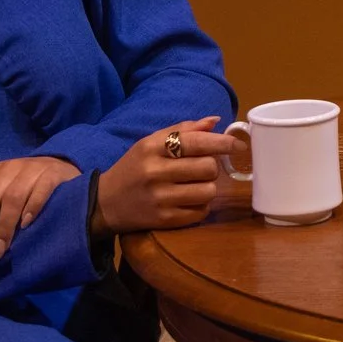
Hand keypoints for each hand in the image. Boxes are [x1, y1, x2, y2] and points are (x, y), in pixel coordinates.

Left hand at [0, 155, 80, 270]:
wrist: (60, 166)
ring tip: (0, 252)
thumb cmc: (21, 182)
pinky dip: (31, 208)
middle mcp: (7, 169)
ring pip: (11, 199)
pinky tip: (26, 226)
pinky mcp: (52, 175)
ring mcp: (30, 170)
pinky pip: (40, 191)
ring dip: (3, 228)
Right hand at [94, 117, 233, 233]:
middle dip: (211, 167)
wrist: (104, 203)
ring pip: (209, 191)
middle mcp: (155, 172)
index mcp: (152, 148)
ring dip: (208, 187)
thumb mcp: (150, 143)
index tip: (238, 145)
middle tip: (200, 169)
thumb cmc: (134, 168)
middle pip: (208, 167)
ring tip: (194, 185)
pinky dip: (201, 206)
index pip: (196, 142)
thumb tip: (215, 121)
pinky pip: (201, 212)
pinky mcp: (164, 220)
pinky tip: (187, 200)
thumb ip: (183, 130)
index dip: (223, 143)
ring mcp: (160, 198)